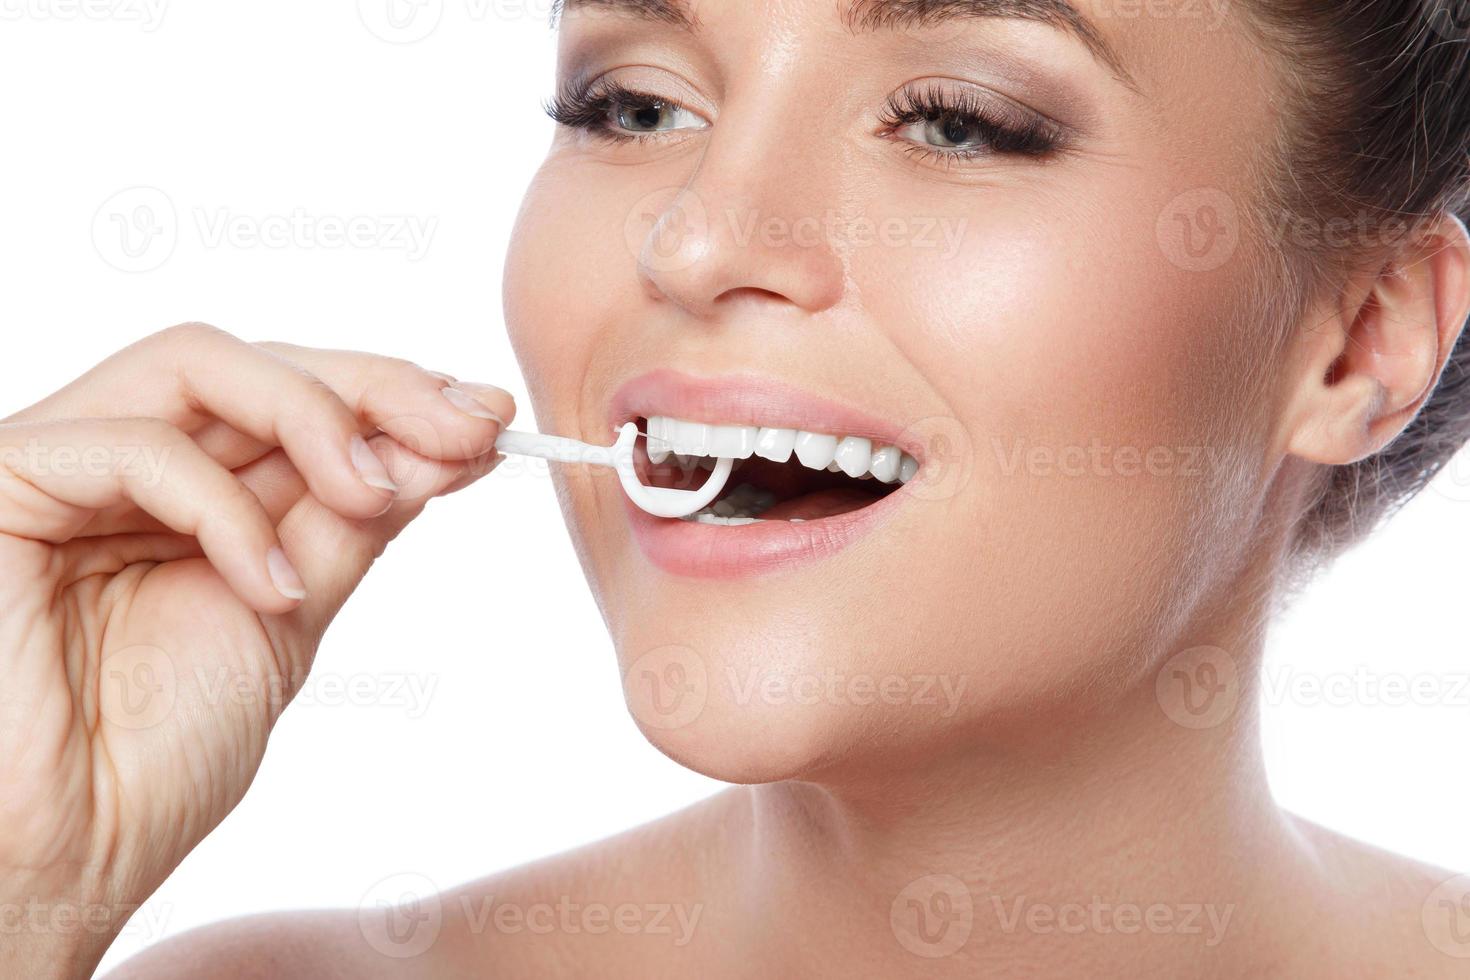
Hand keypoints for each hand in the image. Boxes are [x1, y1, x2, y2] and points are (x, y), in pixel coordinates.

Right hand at [0, 324, 513, 976]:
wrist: (65, 856)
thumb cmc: (154, 757)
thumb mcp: (289, 614)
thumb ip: (349, 522)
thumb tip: (445, 443)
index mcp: (184, 491)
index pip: (291, 397)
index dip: (391, 396)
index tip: (487, 421)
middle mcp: (121, 463)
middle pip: (256, 364)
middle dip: (376, 391)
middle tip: (466, 432)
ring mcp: (61, 466)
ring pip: (199, 366)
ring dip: (316, 419)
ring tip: (376, 497)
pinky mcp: (6, 483)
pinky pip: (137, 448)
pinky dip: (226, 509)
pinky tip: (274, 587)